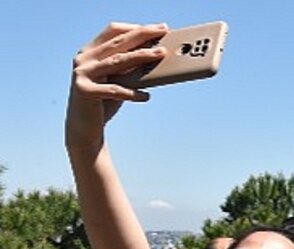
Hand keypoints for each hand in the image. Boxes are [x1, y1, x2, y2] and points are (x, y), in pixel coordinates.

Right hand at [66, 23, 168, 150]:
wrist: (84, 129)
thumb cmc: (105, 102)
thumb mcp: (119, 80)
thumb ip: (130, 66)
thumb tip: (158, 53)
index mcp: (90, 51)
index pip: (113, 32)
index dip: (136, 28)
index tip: (157, 28)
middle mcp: (84, 59)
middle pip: (118, 43)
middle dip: (143, 35)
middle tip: (163, 31)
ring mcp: (82, 74)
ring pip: (117, 61)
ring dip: (141, 56)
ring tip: (161, 55)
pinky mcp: (84, 91)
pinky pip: (114, 90)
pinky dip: (132, 93)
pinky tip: (147, 96)